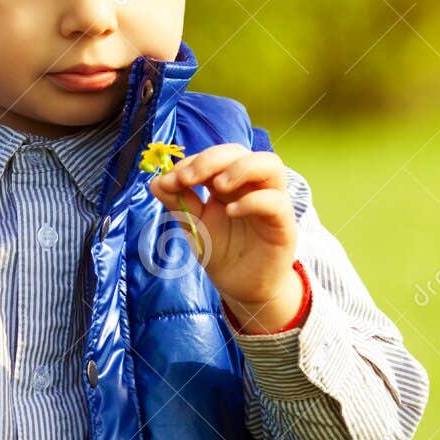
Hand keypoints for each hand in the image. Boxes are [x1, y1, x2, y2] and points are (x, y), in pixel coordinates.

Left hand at [147, 144, 304, 332]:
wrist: (241, 288)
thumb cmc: (222, 253)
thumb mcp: (194, 227)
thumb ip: (179, 204)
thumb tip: (156, 181)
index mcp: (230, 182)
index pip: (216, 156)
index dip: (193, 161)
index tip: (171, 179)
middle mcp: (252, 186)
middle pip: (241, 152)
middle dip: (212, 159)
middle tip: (188, 178)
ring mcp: (271, 201)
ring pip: (270, 165)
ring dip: (241, 168)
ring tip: (217, 186)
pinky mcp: (284, 224)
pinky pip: (276, 201)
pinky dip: (254, 201)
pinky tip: (231, 211)